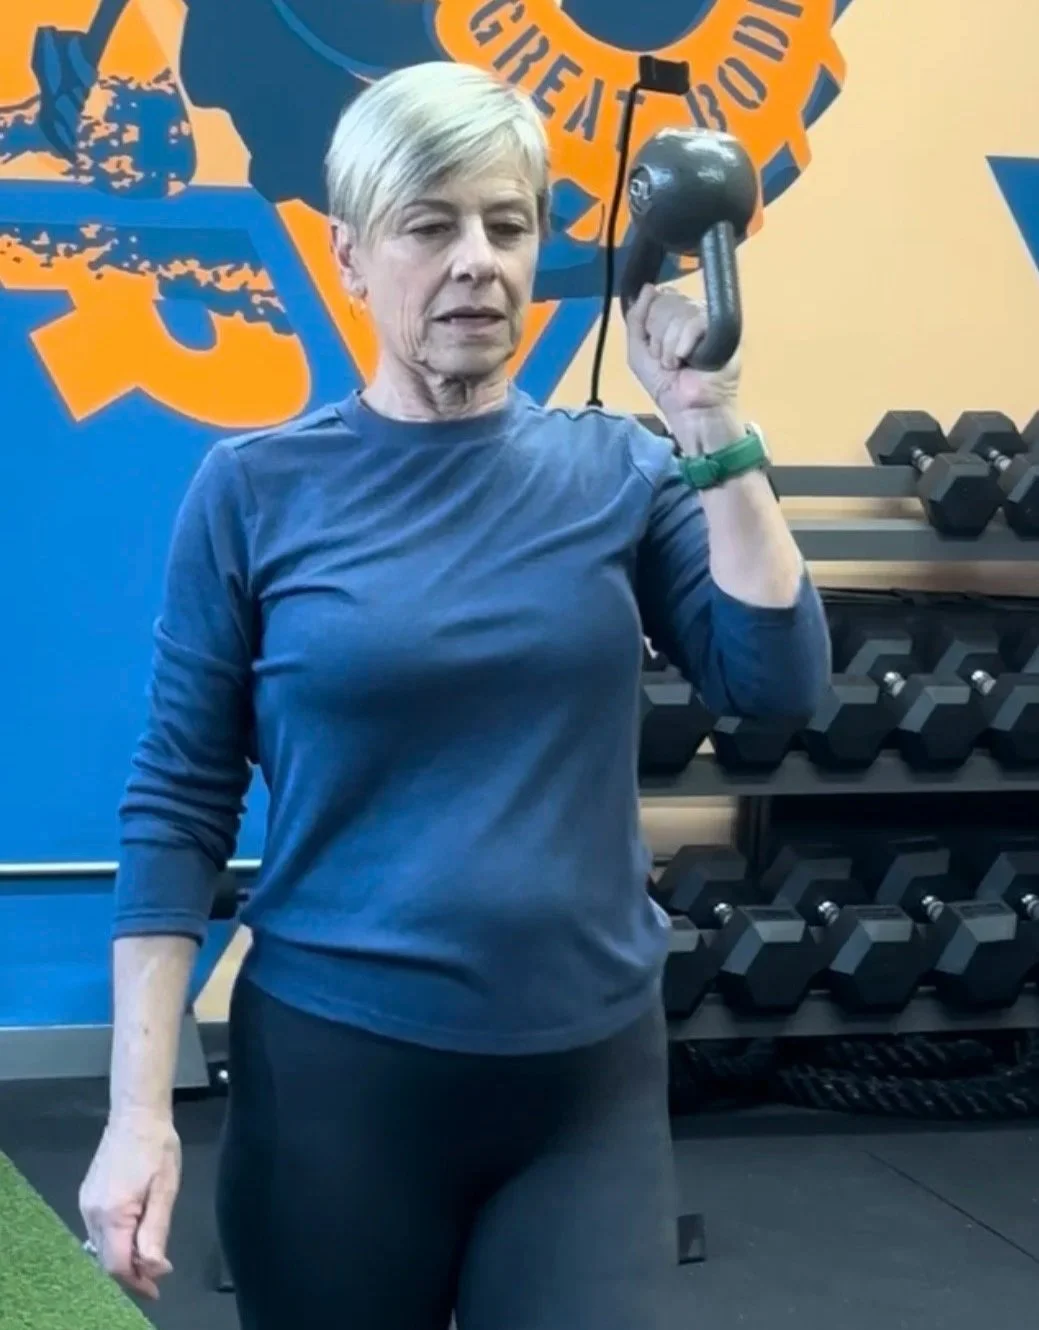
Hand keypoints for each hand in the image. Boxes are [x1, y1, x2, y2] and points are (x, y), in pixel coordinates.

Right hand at [78, 1111, 180, 1299]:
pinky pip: (99, 1231)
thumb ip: (156, 1230)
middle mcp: (91, 1213)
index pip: (117, 1265)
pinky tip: (135, 1235)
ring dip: (123, 1258)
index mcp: (112, 1213)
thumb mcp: (166, 1189)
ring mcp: (86, 1204)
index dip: (137, 1281)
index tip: (157, 1287)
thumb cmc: (157, 1148)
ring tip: (149, 1257)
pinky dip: (116, 1241)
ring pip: (101, 1247)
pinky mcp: (87, 1197)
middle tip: (157, 1275)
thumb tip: (154, 1268)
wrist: (136, 1114)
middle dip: (131, 1273)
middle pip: (106, 1260)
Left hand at [625, 283, 740, 425]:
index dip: (651, 319)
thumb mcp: (638, 351)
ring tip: (677, 365)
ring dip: (669, 347)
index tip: (652, 344)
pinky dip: (682, 345)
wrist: (687, 409)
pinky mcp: (724, 329)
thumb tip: (648, 287)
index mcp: (676, 315)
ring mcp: (710, 319)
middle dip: (658, 337)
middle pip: (666, 302)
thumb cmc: (665, 385)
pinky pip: (694, 322)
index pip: (659, 296)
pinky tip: (686, 361)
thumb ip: (636, 319)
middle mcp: (694, 312)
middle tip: (666, 360)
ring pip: (679, 312)